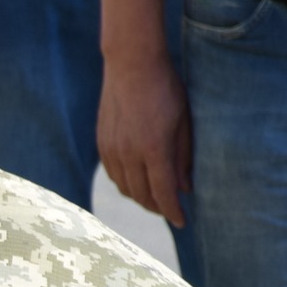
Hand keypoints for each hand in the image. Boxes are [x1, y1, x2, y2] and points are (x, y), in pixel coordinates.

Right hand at [97, 53, 191, 226]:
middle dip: (158, 207)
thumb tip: (185, 187)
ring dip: (141, 198)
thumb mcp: (184, 121)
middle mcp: (129, 154)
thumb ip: (184, 157)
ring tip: (155, 197)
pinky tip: (137, 180)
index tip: (183, 222)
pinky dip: (126, 184)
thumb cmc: (166, 88)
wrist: (131, 63)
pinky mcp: (102, 143)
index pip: (164, 193)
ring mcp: (111, 149)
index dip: (174, 212)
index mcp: (153, 149)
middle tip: (171, 210)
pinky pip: (113, 175)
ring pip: (125, 188)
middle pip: (142, 196)